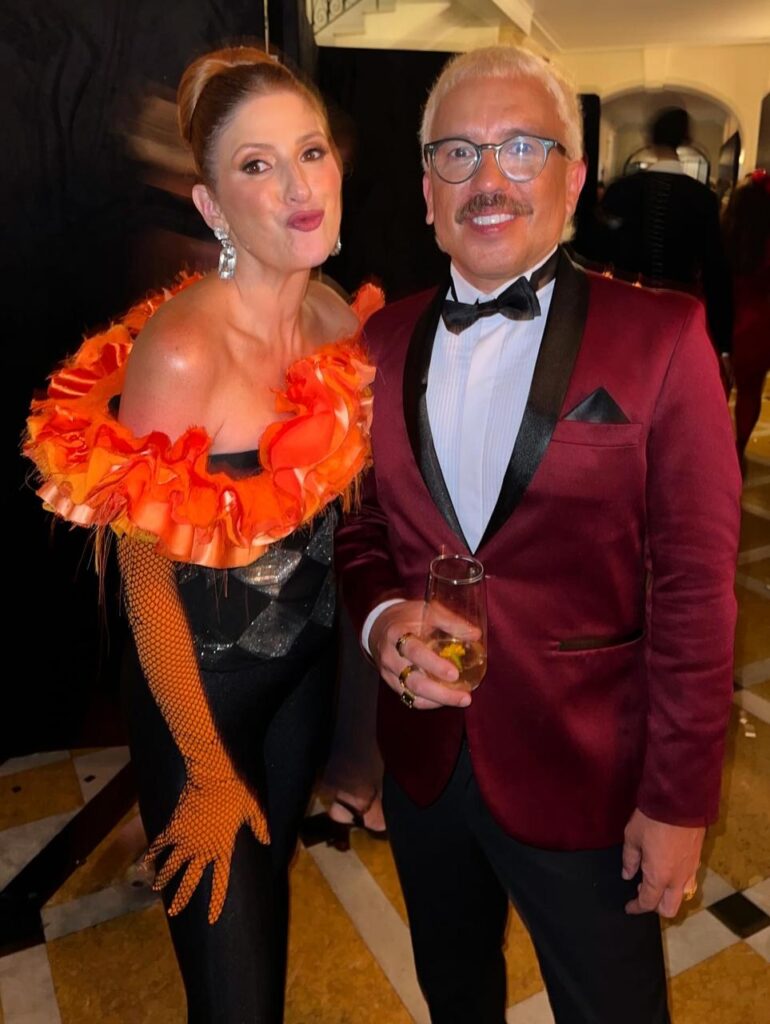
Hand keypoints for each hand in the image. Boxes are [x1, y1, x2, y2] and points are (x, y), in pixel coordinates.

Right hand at [147, 770, 269, 923]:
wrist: (212, 778)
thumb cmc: (235, 793)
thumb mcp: (252, 809)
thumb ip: (259, 826)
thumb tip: (267, 841)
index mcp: (223, 849)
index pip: (220, 882)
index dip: (215, 901)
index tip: (211, 919)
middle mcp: (203, 850)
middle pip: (190, 880)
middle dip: (182, 898)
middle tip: (174, 912)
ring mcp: (186, 841)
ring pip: (172, 866)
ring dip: (164, 878)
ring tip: (156, 888)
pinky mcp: (174, 828)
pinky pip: (159, 845)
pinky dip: (151, 853)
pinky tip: (144, 862)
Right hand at [369, 600, 475, 709]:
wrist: (379, 625)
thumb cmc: (407, 617)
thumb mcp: (427, 611)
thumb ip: (451, 622)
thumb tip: (475, 634)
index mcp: (397, 634)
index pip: (414, 652)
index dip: (434, 665)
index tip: (455, 674)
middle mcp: (390, 657)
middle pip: (414, 681)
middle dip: (441, 693)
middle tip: (465, 697)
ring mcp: (389, 673)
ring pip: (412, 694)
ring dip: (438, 700)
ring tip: (461, 700)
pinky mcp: (392, 683)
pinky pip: (409, 698)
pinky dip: (429, 702)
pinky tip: (446, 699)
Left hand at [622, 808, 703, 917]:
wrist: (681, 803)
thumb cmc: (652, 820)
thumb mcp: (632, 837)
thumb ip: (630, 859)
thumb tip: (627, 875)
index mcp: (659, 877)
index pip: (648, 902)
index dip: (636, 907)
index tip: (629, 907)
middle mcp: (677, 880)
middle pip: (669, 909)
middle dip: (655, 907)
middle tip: (642, 891)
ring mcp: (691, 871)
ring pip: (682, 896)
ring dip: (668, 895)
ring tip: (655, 878)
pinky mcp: (698, 860)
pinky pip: (689, 881)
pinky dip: (677, 883)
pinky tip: (668, 868)